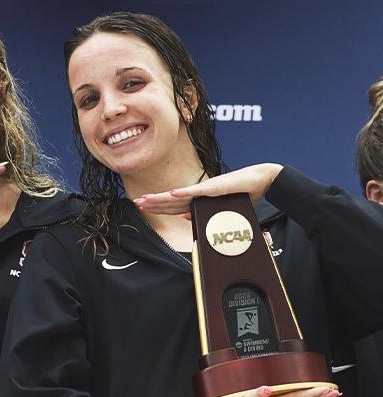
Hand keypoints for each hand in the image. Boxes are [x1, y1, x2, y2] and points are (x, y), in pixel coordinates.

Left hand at [133, 164, 282, 215]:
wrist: (262, 180)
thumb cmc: (242, 193)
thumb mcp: (218, 208)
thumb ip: (200, 212)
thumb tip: (183, 216)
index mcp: (198, 198)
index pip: (173, 204)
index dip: (157, 205)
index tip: (142, 205)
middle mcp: (199, 192)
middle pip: (171, 200)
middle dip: (152, 202)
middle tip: (135, 202)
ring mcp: (206, 189)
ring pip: (179, 196)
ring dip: (161, 198)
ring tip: (145, 199)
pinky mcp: (217, 187)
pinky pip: (198, 191)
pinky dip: (184, 193)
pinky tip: (171, 194)